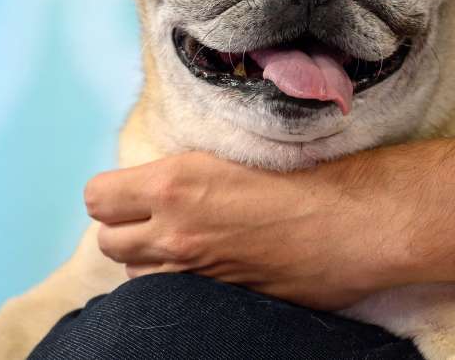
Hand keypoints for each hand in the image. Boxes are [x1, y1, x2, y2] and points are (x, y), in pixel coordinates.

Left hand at [83, 149, 422, 309]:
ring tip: (186, 243)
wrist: (357, 222)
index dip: (114, 194)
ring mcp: (195, 271)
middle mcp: (175, 231)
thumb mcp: (234, 156)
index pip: (97, 197)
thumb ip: (187, 173)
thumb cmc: (310, 175)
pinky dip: (180, 283)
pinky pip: (173, 295)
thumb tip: (159, 186)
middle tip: (159, 218)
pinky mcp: (219, 298)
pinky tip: (209, 265)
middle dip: (126, 229)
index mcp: (175, 184)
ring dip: (150, 260)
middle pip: (107, 240)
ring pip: (135, 274)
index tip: (136, 190)